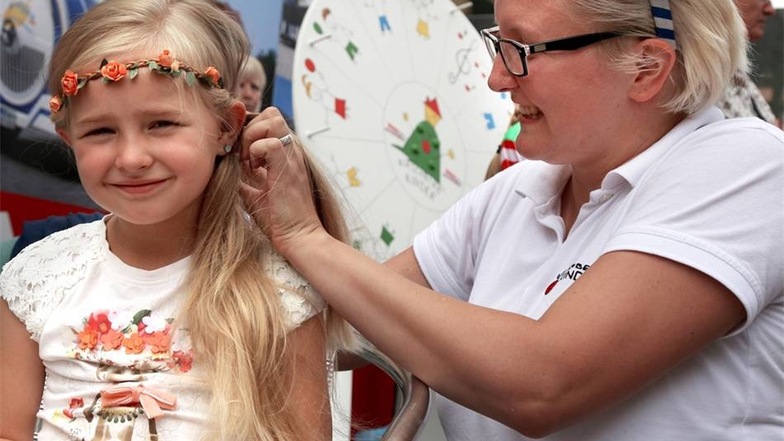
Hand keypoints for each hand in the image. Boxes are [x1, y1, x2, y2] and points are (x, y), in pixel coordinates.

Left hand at [239, 107, 324, 255]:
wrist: (298, 236)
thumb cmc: (278, 219)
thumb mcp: (255, 192)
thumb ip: (244, 176)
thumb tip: (224, 167)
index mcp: (285, 154)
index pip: (268, 120)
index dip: (250, 129)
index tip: (241, 153)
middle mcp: (291, 150)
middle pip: (271, 113)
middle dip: (251, 129)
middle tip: (245, 156)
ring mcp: (291, 156)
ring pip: (272, 120)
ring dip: (253, 137)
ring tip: (250, 162)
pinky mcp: (288, 166)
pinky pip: (270, 141)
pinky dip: (256, 152)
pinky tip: (255, 170)